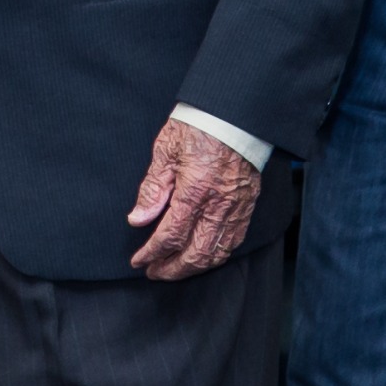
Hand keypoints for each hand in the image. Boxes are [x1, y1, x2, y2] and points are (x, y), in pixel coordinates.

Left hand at [127, 118, 258, 279]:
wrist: (235, 113)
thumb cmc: (198, 126)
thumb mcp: (166, 151)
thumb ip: (152, 189)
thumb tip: (138, 219)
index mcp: (194, 192)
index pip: (170, 236)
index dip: (152, 254)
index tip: (139, 261)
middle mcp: (219, 205)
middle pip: (195, 254)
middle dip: (172, 269)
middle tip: (154, 272)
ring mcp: (237, 208)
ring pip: (217, 253)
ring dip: (194, 267)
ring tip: (175, 269)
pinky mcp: (248, 205)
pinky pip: (234, 240)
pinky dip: (216, 255)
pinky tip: (203, 255)